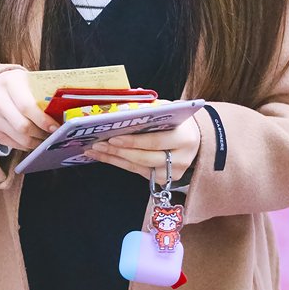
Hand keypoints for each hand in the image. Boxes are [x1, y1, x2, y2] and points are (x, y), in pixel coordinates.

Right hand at [0, 67, 59, 152]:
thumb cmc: (20, 85)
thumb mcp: (31, 81)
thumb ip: (46, 94)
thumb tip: (68, 112)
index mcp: (10, 83)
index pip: (27, 106)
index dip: (43, 120)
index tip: (56, 127)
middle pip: (23, 126)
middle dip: (43, 134)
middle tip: (55, 134)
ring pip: (21, 139)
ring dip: (38, 142)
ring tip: (48, 137)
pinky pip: (15, 145)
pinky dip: (29, 145)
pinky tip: (36, 139)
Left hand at [87, 114, 202, 181]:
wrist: (193, 138)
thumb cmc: (177, 121)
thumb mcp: (168, 110)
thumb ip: (149, 110)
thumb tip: (121, 110)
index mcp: (184, 138)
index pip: (155, 142)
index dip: (133, 142)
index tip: (114, 138)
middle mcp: (181, 159)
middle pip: (145, 158)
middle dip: (119, 151)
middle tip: (99, 144)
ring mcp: (172, 173)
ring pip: (138, 167)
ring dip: (113, 158)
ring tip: (95, 150)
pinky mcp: (163, 179)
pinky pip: (137, 171)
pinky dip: (119, 163)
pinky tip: (104, 155)